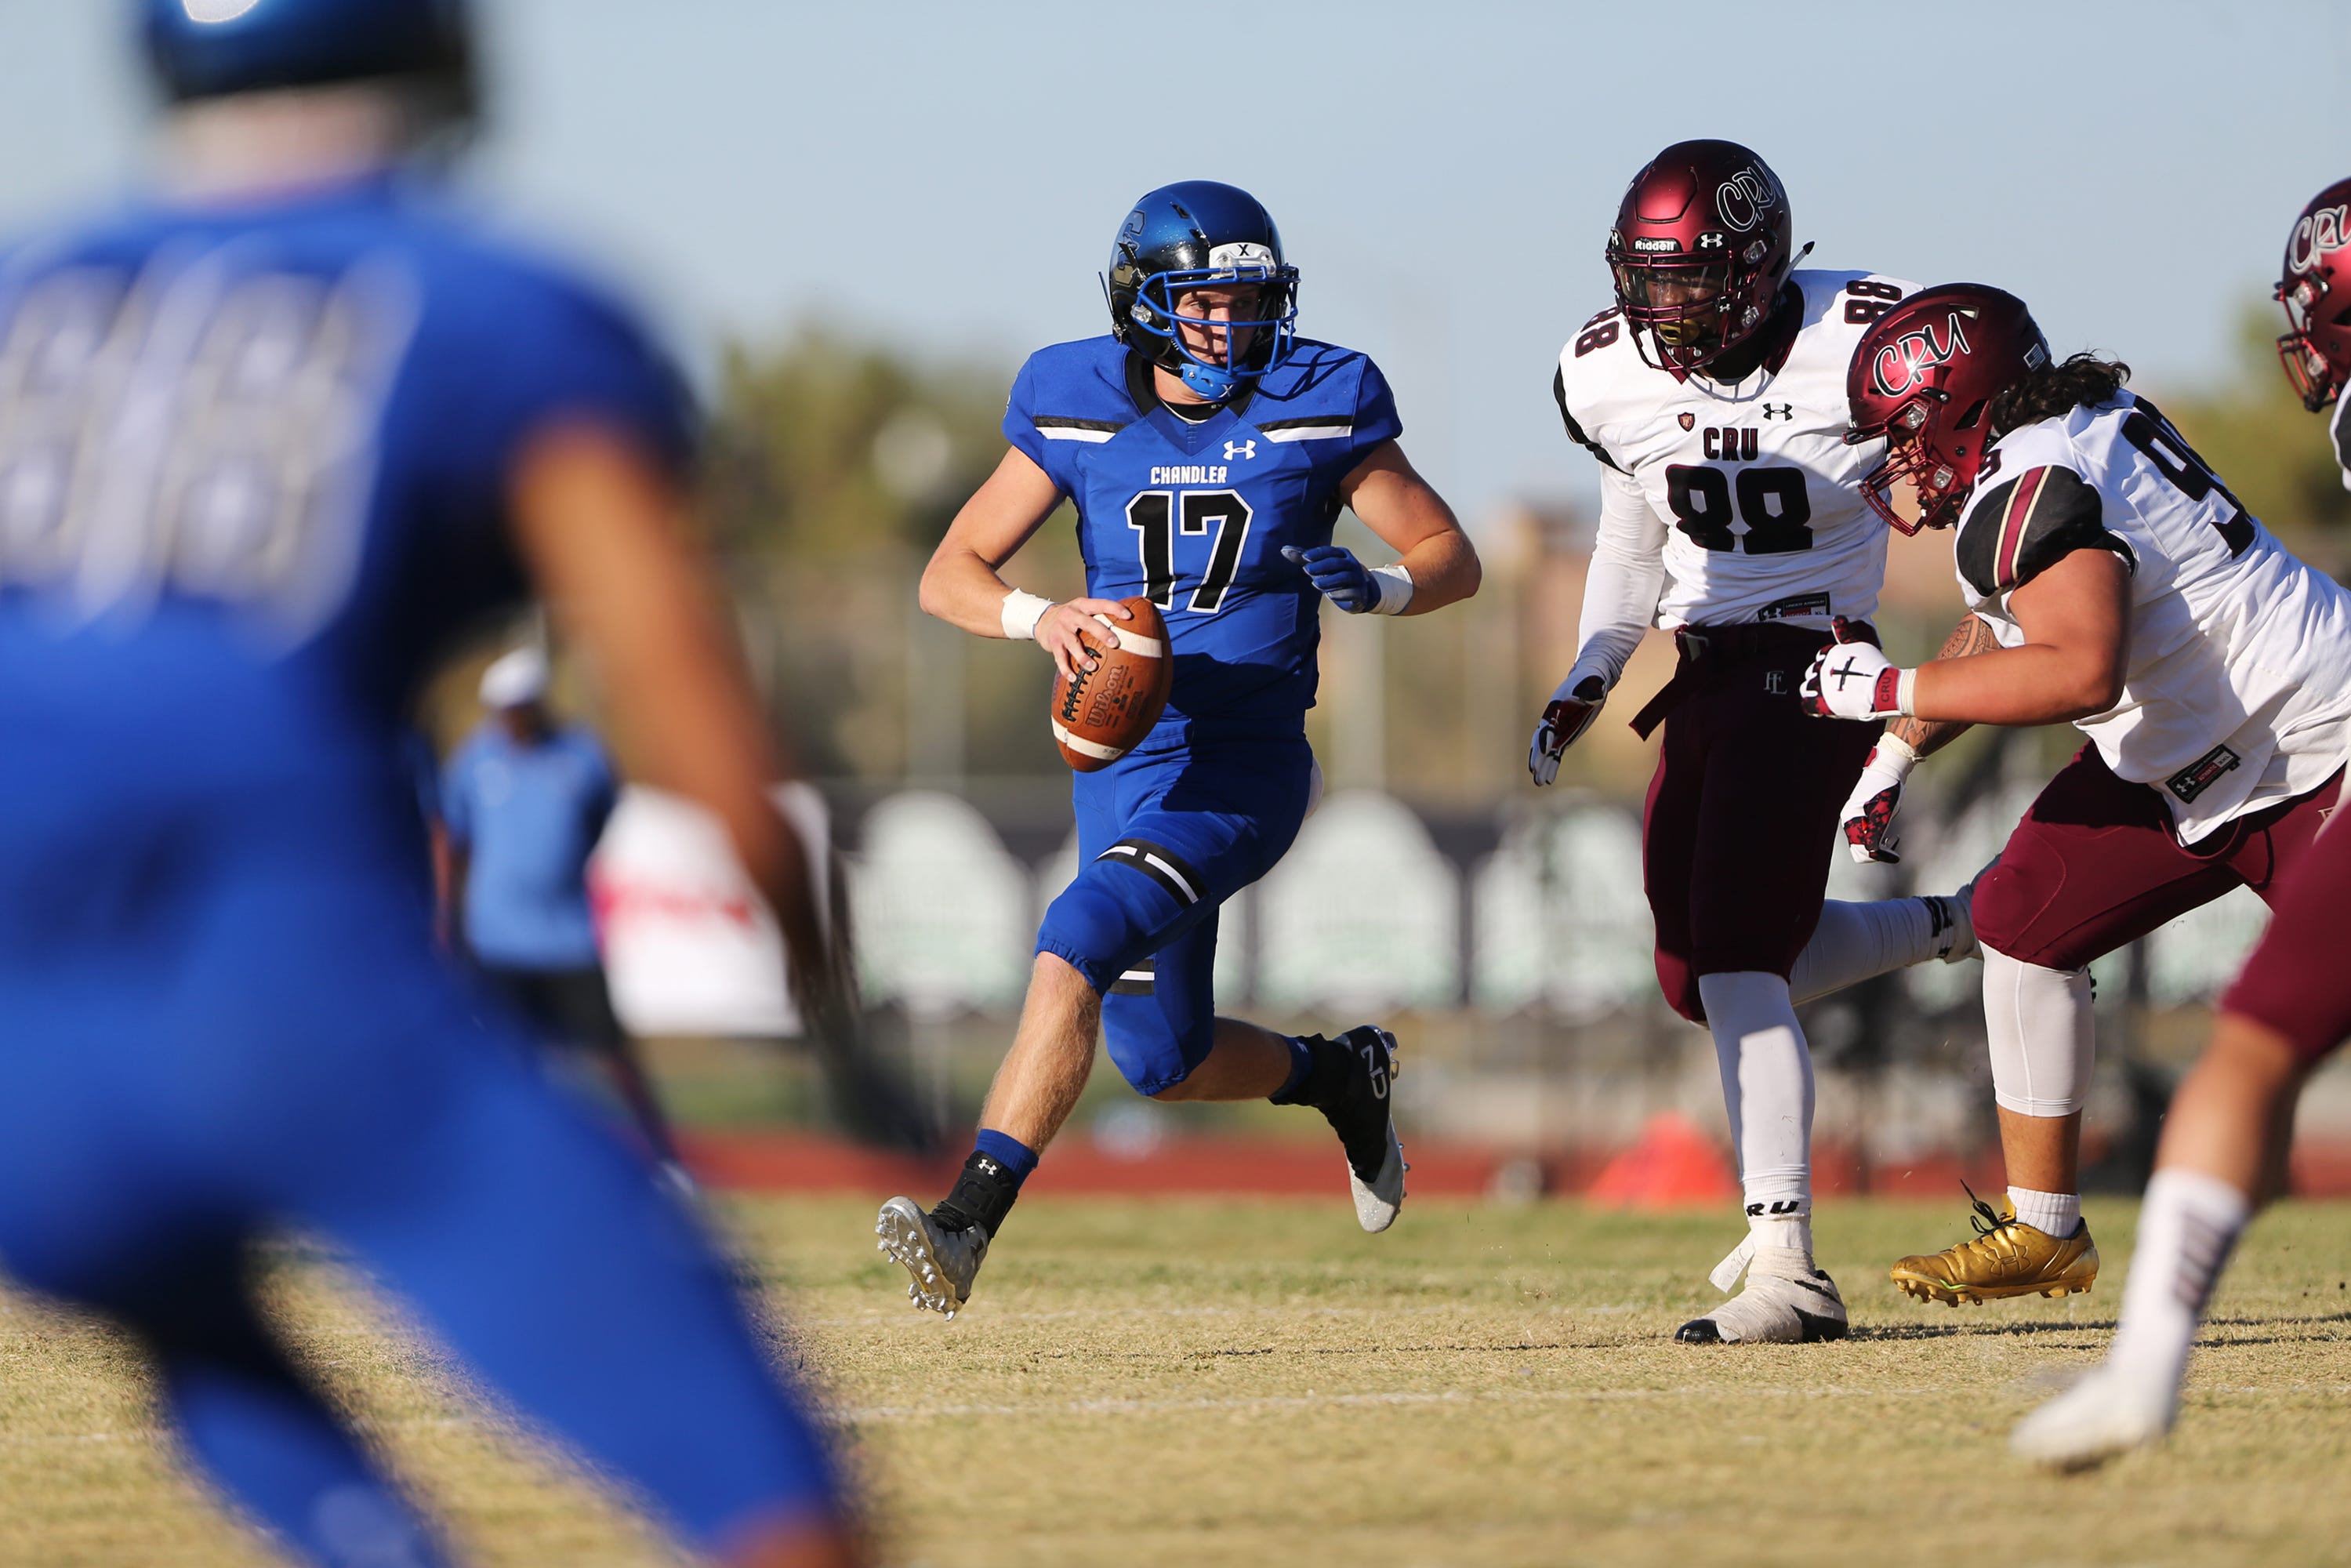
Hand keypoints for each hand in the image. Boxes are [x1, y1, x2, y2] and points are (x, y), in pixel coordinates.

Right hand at [1035, 597, 1134, 682]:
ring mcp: (1061, 629)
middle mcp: (1071, 615)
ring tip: (1093, 666)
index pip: (1101, 604)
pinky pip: (1060, 657)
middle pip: (1088, 623)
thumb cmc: (1071, 618)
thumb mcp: (1084, 610)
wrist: (1043, 619)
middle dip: (1102, 633)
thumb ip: (1100, 616)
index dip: (1115, 608)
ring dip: (1083, 656)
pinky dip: (1066, 668)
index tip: (1128, 616)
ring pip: (1073, 643)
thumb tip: (1130, 626)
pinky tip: (1073, 677)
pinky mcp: (1053, 642)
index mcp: (1083, 605)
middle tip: (1115, 643)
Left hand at [1282, 544, 1384, 612]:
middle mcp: (1352, 564)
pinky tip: (1330, 595)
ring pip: (1344, 577)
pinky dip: (1341, 594)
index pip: (1329, 551)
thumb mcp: (1320, 566)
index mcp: (1342, 554)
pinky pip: (1351, 592)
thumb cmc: (1335, 575)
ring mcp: (1357, 578)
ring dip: (1329, 580)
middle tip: (1306, 570)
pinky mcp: (1360, 593)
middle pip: (1337, 563)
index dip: (1317, 554)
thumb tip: (1283, 550)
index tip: (1305, 557)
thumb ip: (1304, 558)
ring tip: (1315, 584)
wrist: (1359, 593)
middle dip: (1321, 566)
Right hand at [1528, 674, 1608, 785]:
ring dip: (1542, 766)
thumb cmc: (1591, 681)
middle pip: (1541, 741)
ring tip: (1539, 782)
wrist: (1591, 681)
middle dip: (1537, 756)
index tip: (1544, 751)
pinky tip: (1549, 779)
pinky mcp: (1564, 736)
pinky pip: (1555, 753)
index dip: (1545, 738)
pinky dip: (1552, 765)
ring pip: (1546, 751)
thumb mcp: (1593, 683)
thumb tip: (1594, 696)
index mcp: (1555, 708)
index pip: (1547, 726)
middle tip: (1534, 770)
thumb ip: (1591, 690)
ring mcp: (1557, 729)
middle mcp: (1552, 721)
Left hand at [1801, 620, 1909, 719]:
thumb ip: (1846, 633)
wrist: (1883, 688)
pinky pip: (1806, 705)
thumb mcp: (1861, 644)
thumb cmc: (1876, 666)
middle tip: (1835, 684)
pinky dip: (1811, 705)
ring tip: (1827, 695)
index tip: (1840, 670)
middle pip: (1812, 671)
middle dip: (1820, 677)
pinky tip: (1819, 707)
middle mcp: (1822, 667)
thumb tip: (1837, 618)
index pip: (1821, 657)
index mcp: (1830, 653)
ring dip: (1814, 691)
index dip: (1828, 664)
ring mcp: (1820, 685)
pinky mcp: (1821, 702)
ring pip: (1806, 688)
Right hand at [1839, 736, 1918, 862]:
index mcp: (1851, 820)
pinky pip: (1865, 836)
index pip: (1861, 851)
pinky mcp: (1861, 815)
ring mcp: (1854, 817)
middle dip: (1875, 854)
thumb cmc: (1887, 788)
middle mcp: (1849, 820)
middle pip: (1858, 851)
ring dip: (1876, 848)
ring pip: (1862, 844)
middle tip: (1892, 848)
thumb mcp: (1883, 812)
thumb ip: (1876, 833)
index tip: (1896, 855)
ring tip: (1891, 841)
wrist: (1888, 768)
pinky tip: (1888, 835)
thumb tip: (1873, 853)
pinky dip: (1876, 840)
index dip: (1879, 856)